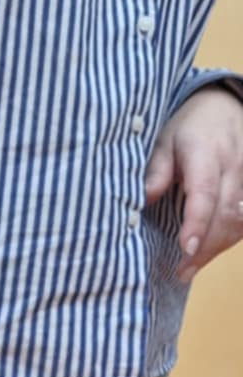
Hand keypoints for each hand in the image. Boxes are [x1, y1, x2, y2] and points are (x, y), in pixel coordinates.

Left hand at [145, 86, 242, 282]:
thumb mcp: (164, 140)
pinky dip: (229, 238)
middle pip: (227, 213)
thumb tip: (143, 200)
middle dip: (206, 246)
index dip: (197, 224)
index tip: (186, 249)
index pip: (205, 194)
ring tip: (190, 268)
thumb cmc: (187, 127)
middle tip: (182, 271)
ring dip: (218, 248)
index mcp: (207, 153)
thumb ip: (156, 170)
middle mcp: (234, 165)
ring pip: (240, 219)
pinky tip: (208, 252)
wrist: (224, 105)